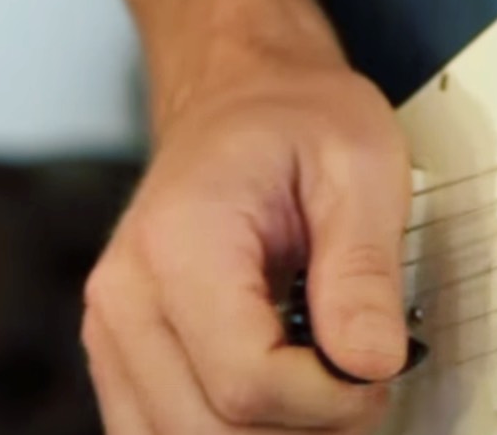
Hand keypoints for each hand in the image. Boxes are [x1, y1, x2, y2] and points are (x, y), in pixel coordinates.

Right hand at [82, 57, 413, 432]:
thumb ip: (364, 269)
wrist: (242, 94)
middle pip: (211, 426)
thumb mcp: (362, 166)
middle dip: (307, 425)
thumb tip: (372, 362)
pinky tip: (285, 399)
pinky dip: (232, 430)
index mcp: (182, 242)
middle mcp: (127, 295)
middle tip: (365, 384)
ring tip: (328, 386)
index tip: (381, 370)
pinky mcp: (126, 352)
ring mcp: (115, 330)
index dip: (330, 399)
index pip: (247, 379)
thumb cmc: (297, 119)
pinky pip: (164, 429)